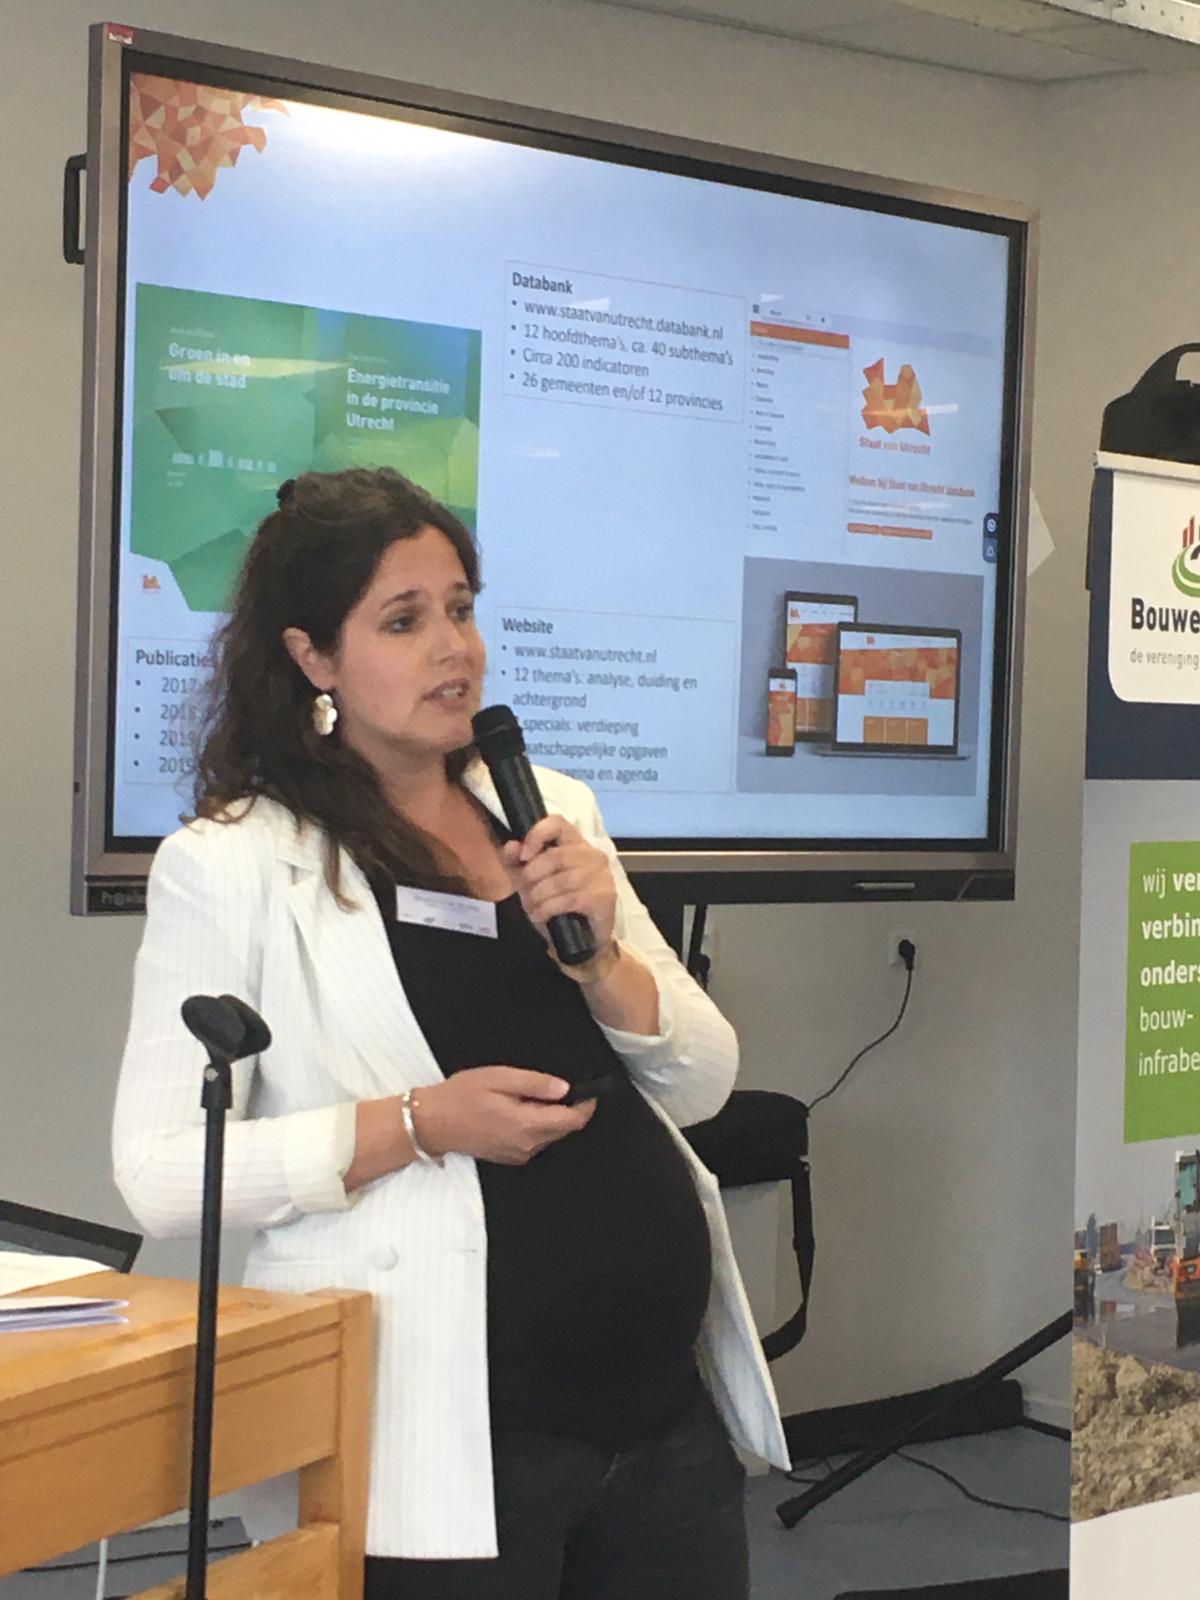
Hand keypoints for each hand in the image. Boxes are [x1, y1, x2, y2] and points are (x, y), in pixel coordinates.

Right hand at [413, 1066, 596, 1164]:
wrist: (432, 1122)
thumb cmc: (462, 1096)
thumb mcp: (499, 1079)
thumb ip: (534, 1084)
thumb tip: (564, 1088)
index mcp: (527, 1125)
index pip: (572, 1121)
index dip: (586, 1105)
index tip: (589, 1089)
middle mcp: (527, 1146)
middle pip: (563, 1129)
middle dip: (567, 1108)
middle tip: (552, 1086)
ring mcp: (518, 1154)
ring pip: (549, 1135)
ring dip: (550, 1117)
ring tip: (527, 1095)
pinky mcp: (510, 1156)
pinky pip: (534, 1141)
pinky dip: (536, 1125)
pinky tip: (517, 1109)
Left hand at [501, 816, 616, 951]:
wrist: (583, 942)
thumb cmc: (557, 907)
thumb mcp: (529, 883)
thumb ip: (516, 863)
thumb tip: (511, 845)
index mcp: (575, 844)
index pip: (558, 823)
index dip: (537, 834)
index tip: (523, 855)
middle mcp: (593, 855)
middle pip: (555, 856)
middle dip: (532, 876)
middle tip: (526, 893)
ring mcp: (601, 876)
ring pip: (560, 880)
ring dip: (539, 896)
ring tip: (533, 907)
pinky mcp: (604, 897)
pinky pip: (569, 899)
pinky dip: (548, 909)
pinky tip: (542, 916)